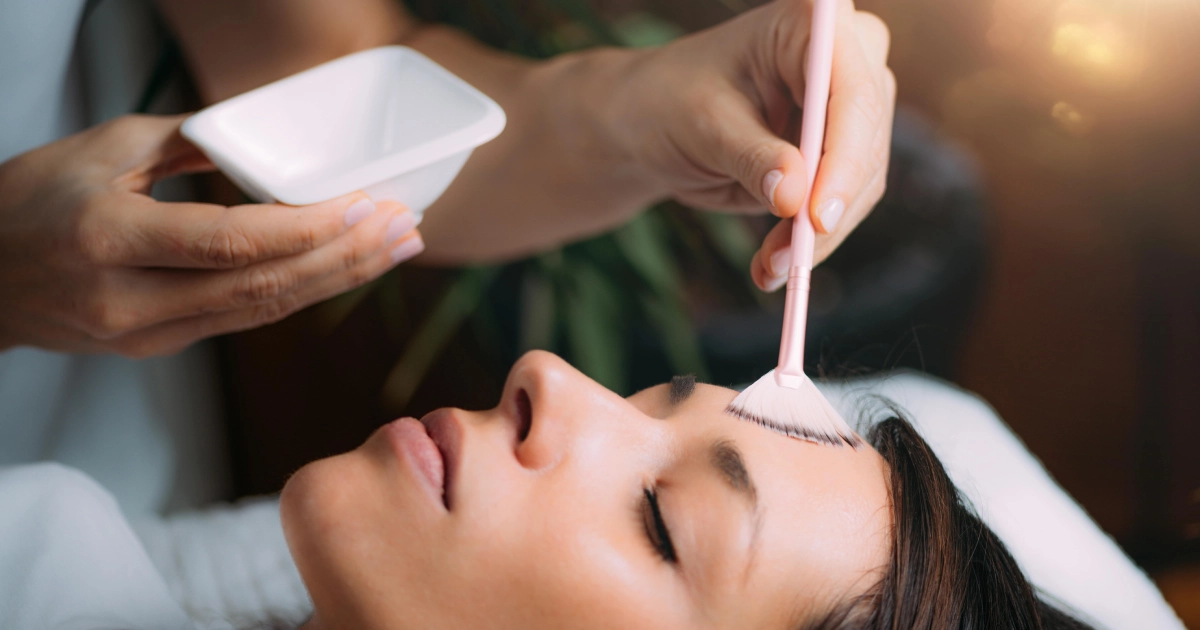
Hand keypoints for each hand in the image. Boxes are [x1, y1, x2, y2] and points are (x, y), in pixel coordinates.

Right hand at [0, 114, 423, 357]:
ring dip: (336, 281)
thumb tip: (260, 132)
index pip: (229, 241)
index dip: (305, 229)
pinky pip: (242, 320)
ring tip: (393, 251)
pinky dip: (298, 294)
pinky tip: (340, 270)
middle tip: (404, 229)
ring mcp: (144, 334)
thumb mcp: (98, 149)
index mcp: (108, 237)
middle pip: (262, 287)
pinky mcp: (156, 348)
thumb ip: (186, 139)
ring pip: (262, 313)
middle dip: (345, 259)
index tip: (364, 205)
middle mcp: (128, 298)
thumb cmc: (25, 203)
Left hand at [611, 0, 894, 290]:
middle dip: (827, 209)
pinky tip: (773, 265)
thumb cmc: (671, 102)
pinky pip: (844, 201)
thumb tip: (794, 196)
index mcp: (809, 22)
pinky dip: (810, 239)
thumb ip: (751, 157)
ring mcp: (848, 103)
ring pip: (862, 180)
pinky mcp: (841, 148)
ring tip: (769, 269)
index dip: (843, 159)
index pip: (852, 92)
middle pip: (865, 140)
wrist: (656, 121)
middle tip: (787, 260)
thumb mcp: (703, 126)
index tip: (817, 217)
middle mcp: (843, 55)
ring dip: (817, 235)